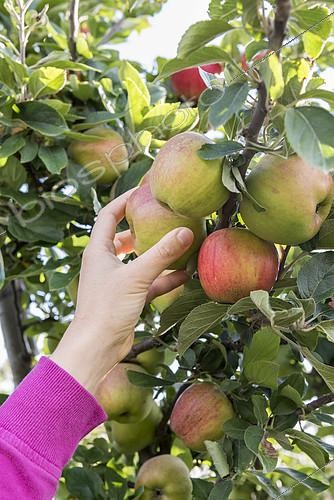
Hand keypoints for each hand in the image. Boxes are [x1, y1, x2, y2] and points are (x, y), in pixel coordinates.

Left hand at [50, 190, 193, 395]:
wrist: (97, 347)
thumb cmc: (107, 308)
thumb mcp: (137, 277)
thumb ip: (162, 254)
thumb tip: (186, 231)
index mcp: (98, 251)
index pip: (108, 216)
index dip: (124, 201)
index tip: (143, 191)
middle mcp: (105, 263)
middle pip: (124, 237)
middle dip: (143, 227)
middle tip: (164, 217)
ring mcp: (116, 281)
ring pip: (138, 260)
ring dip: (156, 254)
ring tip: (178, 243)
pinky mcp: (127, 298)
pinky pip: (147, 282)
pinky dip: (163, 278)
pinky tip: (184, 275)